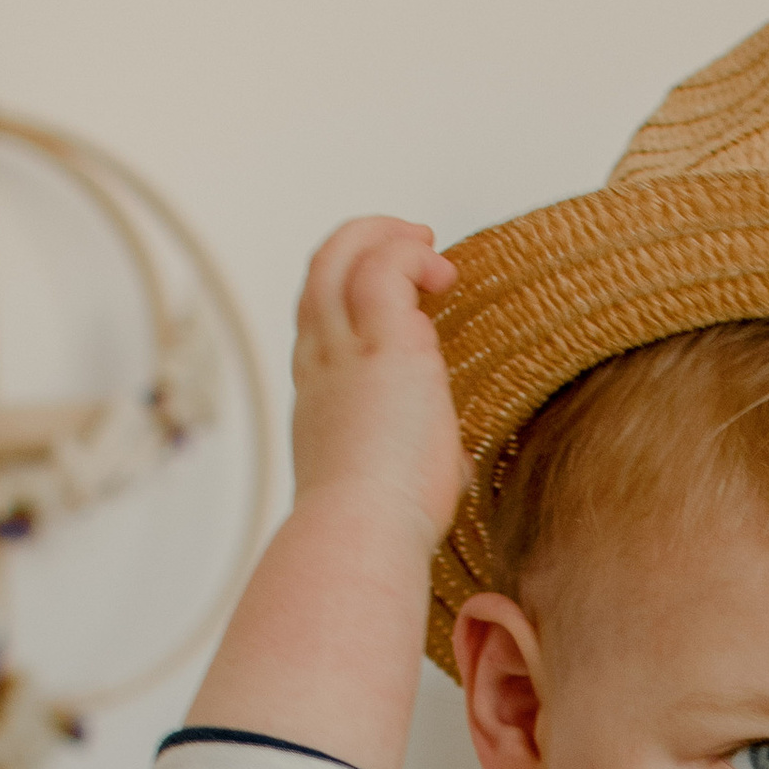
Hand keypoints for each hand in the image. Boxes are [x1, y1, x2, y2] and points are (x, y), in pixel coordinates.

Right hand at [289, 217, 465, 545]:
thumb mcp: (394, 478)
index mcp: (320, 394)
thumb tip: (447, 461)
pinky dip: (412, 255)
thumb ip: (416, 453)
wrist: (361, 531)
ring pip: (340, 255)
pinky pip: (386, 265)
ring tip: (429, 246)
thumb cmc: (382, 524)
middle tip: (415, 246)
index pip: (323, 319)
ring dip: (387, 237)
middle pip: (321, 271)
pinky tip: (442, 275)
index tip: (406, 297)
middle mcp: (322, 361)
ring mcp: (344, 348)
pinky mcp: (383, 342)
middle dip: (365, 244)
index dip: (356, 293)